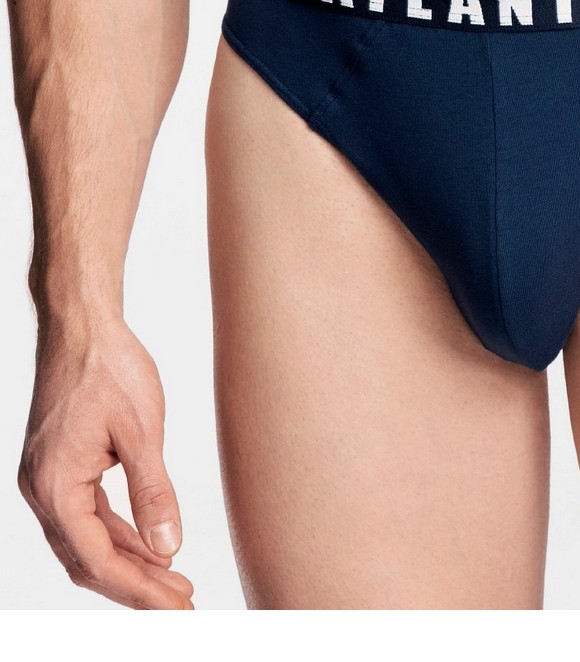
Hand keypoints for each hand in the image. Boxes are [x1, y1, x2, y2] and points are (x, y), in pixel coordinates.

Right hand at [18, 315, 193, 607]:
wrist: (82, 325)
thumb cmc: (108, 366)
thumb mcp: (141, 429)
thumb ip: (154, 492)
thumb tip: (169, 548)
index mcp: (56, 486)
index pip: (98, 559)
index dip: (140, 589)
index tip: (177, 608)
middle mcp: (43, 491)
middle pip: (88, 560)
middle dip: (136, 586)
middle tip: (182, 606)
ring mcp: (48, 480)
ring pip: (88, 541)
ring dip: (130, 563)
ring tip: (175, 583)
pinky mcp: (61, 468)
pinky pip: (89, 516)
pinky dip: (120, 534)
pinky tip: (152, 546)